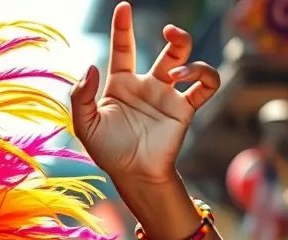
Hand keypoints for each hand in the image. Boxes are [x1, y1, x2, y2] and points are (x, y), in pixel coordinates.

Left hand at [70, 2, 220, 186]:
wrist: (133, 174)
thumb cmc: (107, 151)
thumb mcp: (85, 125)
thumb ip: (81, 96)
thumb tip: (92, 67)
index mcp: (121, 84)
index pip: (124, 48)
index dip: (123, 27)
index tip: (123, 7)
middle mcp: (147, 85)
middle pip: (168, 49)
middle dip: (175, 35)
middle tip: (169, 30)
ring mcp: (168, 95)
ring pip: (188, 61)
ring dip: (187, 55)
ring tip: (176, 72)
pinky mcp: (185, 108)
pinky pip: (206, 84)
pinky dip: (203, 75)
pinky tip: (186, 80)